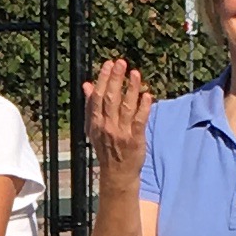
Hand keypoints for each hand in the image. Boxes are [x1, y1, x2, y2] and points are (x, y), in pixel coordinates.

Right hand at [84, 56, 151, 177]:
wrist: (117, 173)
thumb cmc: (106, 148)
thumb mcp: (93, 127)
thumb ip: (91, 106)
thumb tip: (87, 85)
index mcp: (95, 122)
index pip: (98, 97)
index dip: (103, 79)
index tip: (108, 64)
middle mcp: (107, 126)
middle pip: (111, 99)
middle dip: (115, 79)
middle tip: (121, 62)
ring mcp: (121, 133)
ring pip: (126, 107)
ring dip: (131, 89)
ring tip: (135, 73)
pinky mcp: (135, 139)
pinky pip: (140, 121)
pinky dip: (143, 108)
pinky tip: (147, 95)